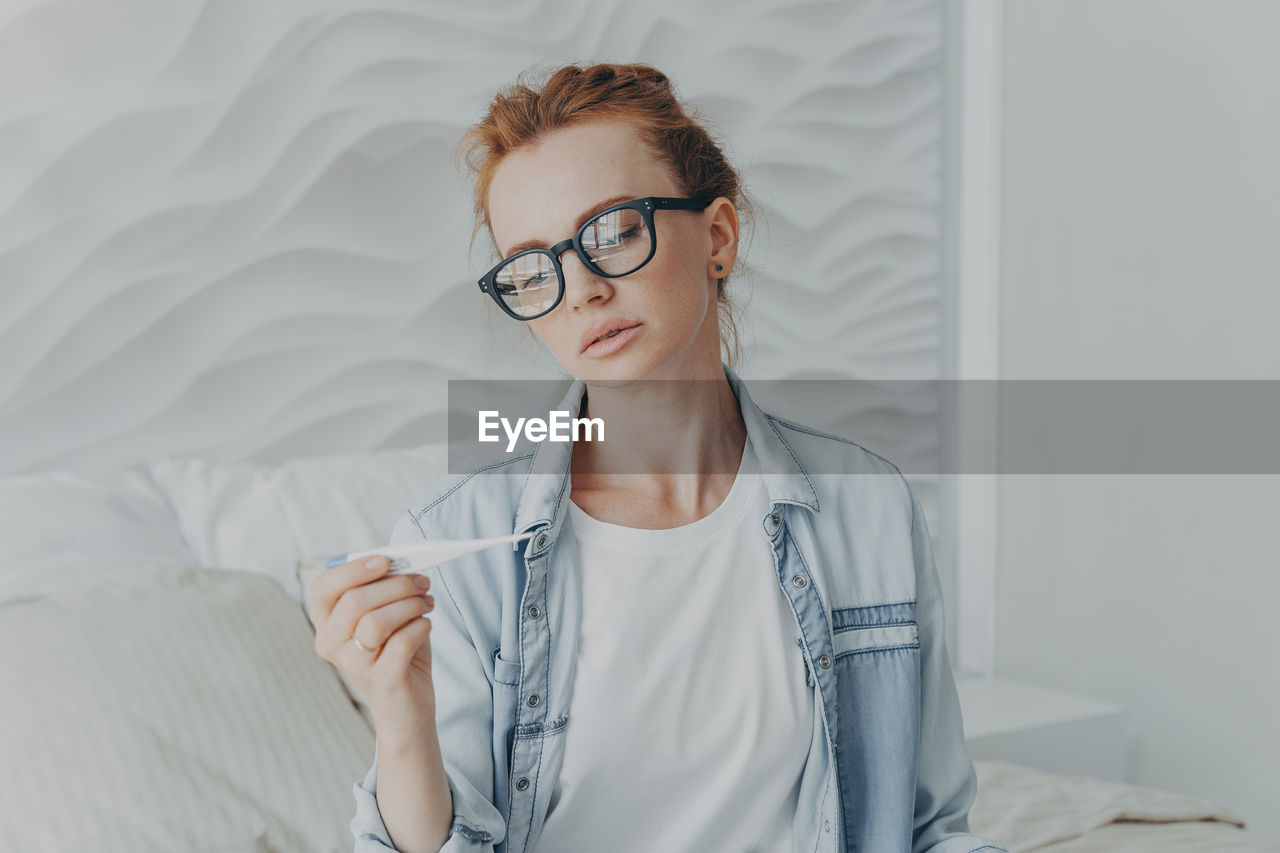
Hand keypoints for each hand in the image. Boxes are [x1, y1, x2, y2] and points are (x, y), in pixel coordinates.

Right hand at [311, 556, 436, 732]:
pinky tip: (426, 625)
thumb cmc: (395, 648)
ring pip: (377, 621)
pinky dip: (421, 626)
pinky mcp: (383, 681)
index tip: (385, 561)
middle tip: (422, 582)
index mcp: (326, 621)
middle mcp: (331, 644)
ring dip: (410, 604)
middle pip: (355, 601)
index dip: (354, 569)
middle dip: (397, 584)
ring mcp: (354, 665)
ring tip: (427, 603)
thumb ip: (383, 588)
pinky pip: (402, 642)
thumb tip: (400, 561)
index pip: (324, 587)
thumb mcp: (384, 613)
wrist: (406, 702)